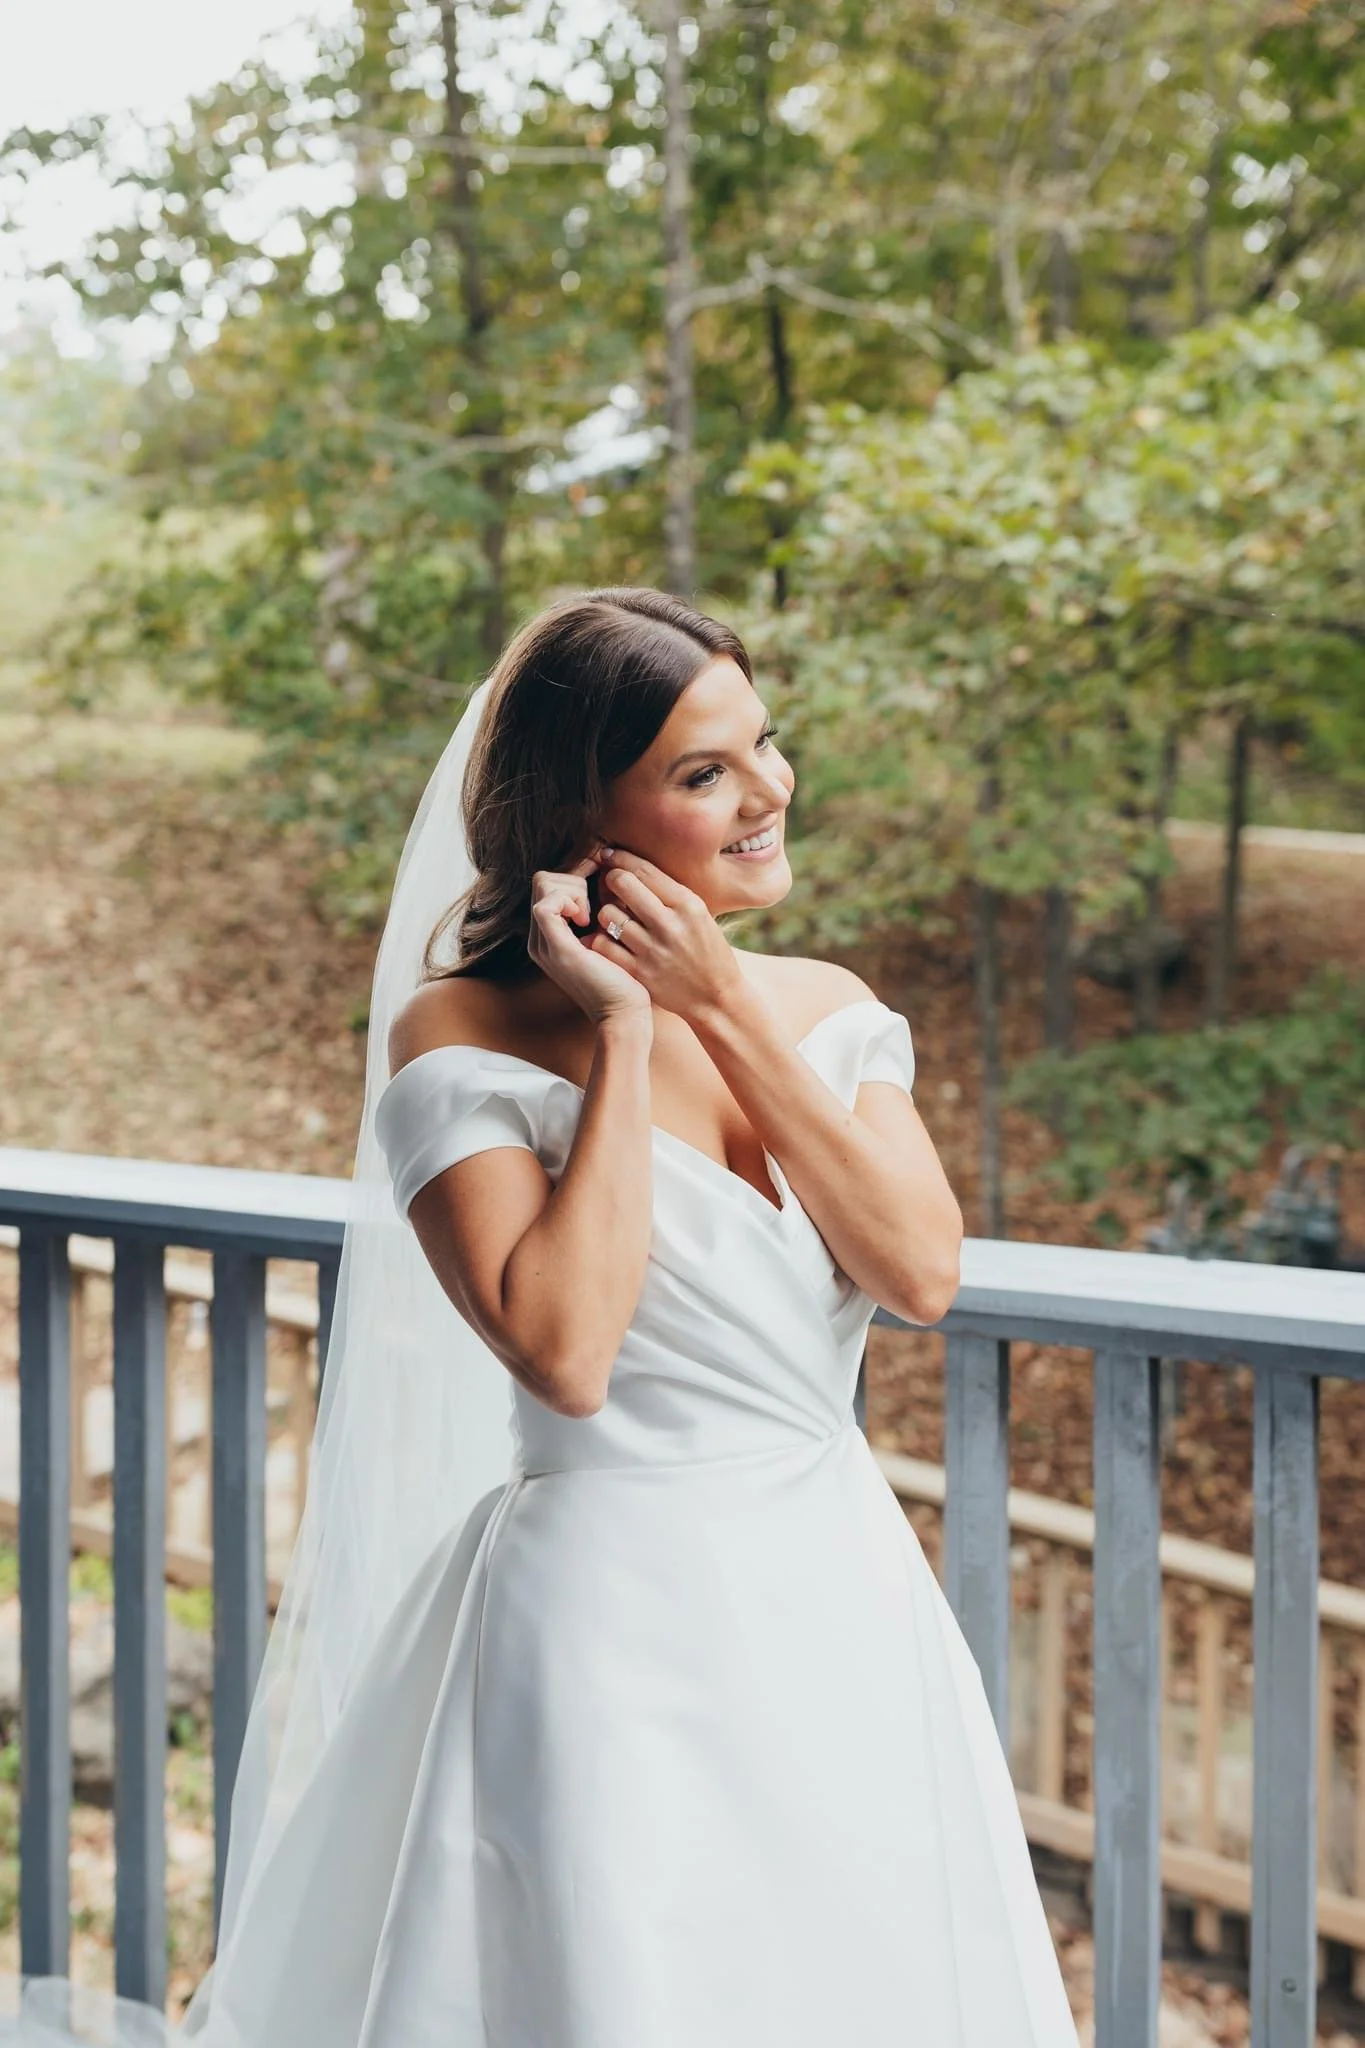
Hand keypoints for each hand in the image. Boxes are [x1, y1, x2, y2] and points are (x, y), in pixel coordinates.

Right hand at [527, 854, 652, 1025]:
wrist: (623, 1014)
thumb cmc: (624, 978)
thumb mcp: (607, 937)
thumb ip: (599, 914)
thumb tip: (608, 877)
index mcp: (550, 936)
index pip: (548, 885)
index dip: (575, 872)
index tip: (600, 877)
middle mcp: (540, 939)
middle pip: (543, 880)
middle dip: (574, 877)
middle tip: (597, 900)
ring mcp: (544, 944)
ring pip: (542, 886)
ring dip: (572, 888)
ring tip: (591, 914)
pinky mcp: (557, 949)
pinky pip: (546, 905)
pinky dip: (568, 901)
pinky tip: (586, 919)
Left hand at [587, 848, 745, 1025]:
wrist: (717, 997)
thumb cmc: (708, 951)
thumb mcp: (700, 916)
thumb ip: (670, 893)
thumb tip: (634, 866)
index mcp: (688, 904)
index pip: (644, 869)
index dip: (620, 858)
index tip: (608, 855)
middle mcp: (670, 924)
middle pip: (622, 884)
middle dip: (609, 879)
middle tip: (608, 884)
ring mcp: (653, 949)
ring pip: (607, 914)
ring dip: (605, 912)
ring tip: (612, 917)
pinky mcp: (640, 972)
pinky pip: (603, 944)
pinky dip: (600, 938)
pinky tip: (608, 939)